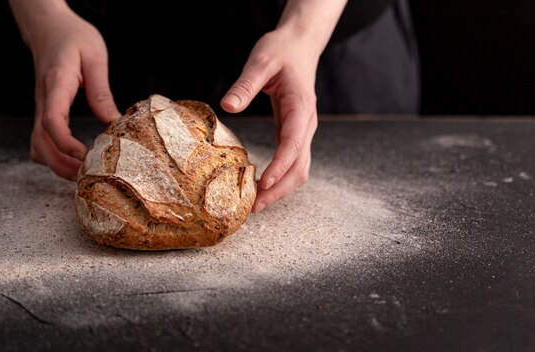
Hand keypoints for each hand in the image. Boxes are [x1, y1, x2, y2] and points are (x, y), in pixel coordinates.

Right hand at [9, 1, 120, 179]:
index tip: (84, 155)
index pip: (51, 120)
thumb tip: (114, 123)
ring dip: (56, 164)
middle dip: (61, 164)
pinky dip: (53, 157)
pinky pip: (41, 141)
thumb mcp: (95, 58)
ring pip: (37, 146)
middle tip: (88, 175)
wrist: (48, 27)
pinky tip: (73, 161)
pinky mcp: (44, 112)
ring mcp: (40, 108)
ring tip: (83, 173)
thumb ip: (102, 92)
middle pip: (40, 142)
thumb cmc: (72, 37)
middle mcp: (43, 100)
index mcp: (56, 85)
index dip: (65, 143)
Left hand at [221, 28, 318, 211]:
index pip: (293, 143)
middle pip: (300, 167)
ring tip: (255, 204)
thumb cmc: (281, 52)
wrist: (299, 46)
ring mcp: (304, 131)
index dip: (280, 166)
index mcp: (300, 107)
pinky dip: (280, 179)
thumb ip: (245, 84)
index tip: (263, 184)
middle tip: (253, 207)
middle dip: (279, 190)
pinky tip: (261, 186)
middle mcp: (306, 124)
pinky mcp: (296, 133)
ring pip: (300, 169)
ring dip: (281, 189)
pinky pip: (293, 163)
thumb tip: (228, 106)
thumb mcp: (261, 61)